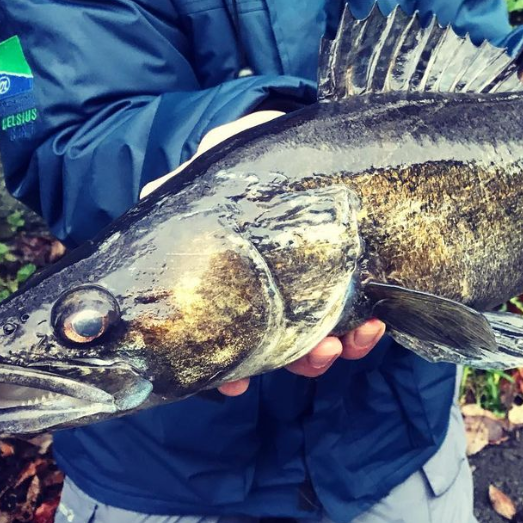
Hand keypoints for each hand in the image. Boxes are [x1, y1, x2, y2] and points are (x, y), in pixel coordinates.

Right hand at [139, 113, 387, 395]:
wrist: (306, 137)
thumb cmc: (255, 155)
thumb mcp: (218, 168)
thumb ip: (184, 189)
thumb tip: (148, 201)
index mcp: (236, 282)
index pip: (227, 337)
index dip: (227, 371)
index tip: (232, 386)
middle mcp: (274, 294)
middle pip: (280, 348)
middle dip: (297, 362)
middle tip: (314, 355)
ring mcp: (314, 289)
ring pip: (321, 340)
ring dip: (331, 351)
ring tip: (342, 343)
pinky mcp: (352, 278)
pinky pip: (360, 318)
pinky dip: (366, 330)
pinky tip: (374, 321)